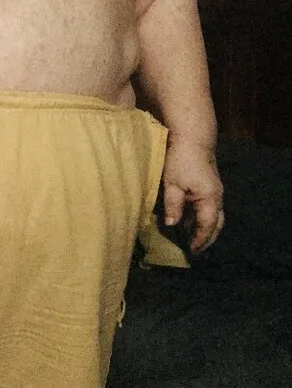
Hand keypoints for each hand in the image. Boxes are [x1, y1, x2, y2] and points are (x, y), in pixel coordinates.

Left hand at [162, 137, 223, 253]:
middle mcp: (217, 196)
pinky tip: (187, 221)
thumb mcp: (172, 184)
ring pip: (213, 215)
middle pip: (216, 223)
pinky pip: (208, 207)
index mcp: (210, 198)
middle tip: (195, 250)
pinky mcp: (209, 185)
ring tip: (189, 239)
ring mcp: (214, 190)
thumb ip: (173, 206)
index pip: (207, 226)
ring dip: (203, 228)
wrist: (191, 137)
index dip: (200, 239)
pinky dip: (200, 217)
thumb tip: (172, 225)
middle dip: (207, 238)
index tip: (192, 250)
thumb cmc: (181, 159)